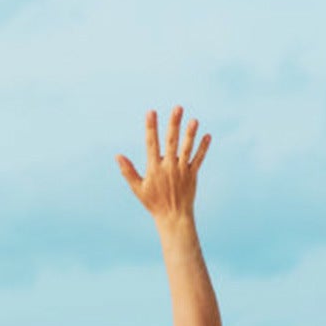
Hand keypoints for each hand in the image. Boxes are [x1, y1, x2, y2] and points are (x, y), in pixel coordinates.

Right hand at [117, 107, 210, 229]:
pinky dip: (203, 148)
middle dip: (174, 124)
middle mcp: (169, 167)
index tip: (151, 112)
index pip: (152, 144)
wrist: (173, 217)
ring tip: (194, 120)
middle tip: (177, 108)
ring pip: (187, 148)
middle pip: (171, 141)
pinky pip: (198, 159)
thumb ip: (128, 171)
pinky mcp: (192, 175)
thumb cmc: (153, 203)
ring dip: (190, 133)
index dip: (151, 127)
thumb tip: (117, 156)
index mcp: (154, 168)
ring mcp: (182, 170)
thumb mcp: (138, 188)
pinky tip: (207, 135)